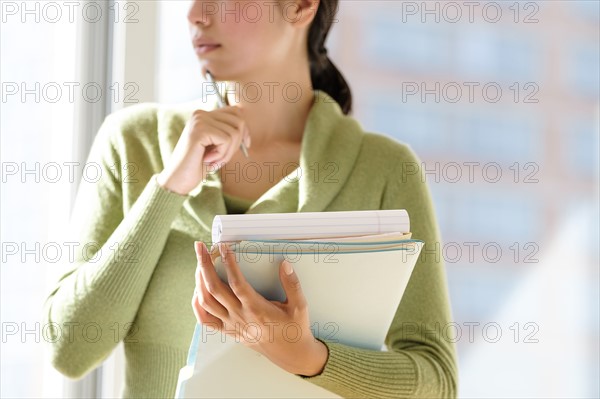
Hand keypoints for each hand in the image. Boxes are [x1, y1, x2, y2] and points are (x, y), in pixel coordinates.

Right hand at [157, 106, 250, 194]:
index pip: (236, 112)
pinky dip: (222, 155)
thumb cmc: (198, 165)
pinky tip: (207, 160)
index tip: (245, 145)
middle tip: (221, 158)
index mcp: (204, 115)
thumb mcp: (217, 146)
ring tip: (212, 160)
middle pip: (238, 121)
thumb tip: (245, 127)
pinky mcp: (199, 130)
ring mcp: (199, 120)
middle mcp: (200, 114)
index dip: (244, 130)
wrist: (178, 179)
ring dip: (227, 153)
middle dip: (236, 144)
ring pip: (234, 133)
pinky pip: (226, 140)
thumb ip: (229, 133)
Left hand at [191, 241, 327, 376]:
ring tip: (199, 264)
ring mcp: (232, 325)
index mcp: (257, 309)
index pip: (237, 283)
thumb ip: (292, 284)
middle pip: (214, 289)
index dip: (228, 263)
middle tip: (200, 248)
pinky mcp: (229, 331)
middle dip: (205, 265)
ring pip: (206, 302)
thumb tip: (284, 264)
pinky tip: (197, 291)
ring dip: (199, 281)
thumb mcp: (300, 306)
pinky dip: (197, 304)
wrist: (290, 354)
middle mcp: (240, 317)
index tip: (224, 247)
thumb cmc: (294, 329)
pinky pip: (205, 319)